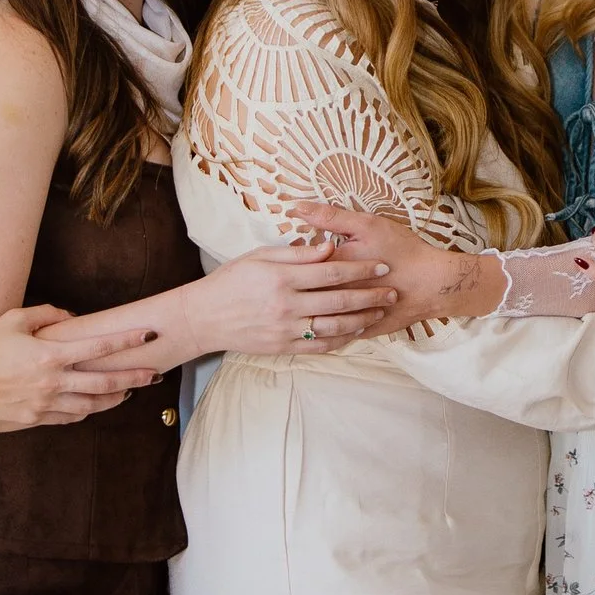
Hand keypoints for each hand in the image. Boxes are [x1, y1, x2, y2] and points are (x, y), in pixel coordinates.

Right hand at [0, 304, 159, 433]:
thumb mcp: (12, 320)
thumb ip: (46, 315)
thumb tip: (71, 318)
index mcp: (49, 355)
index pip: (99, 346)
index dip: (126, 341)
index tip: (147, 336)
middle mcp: (53, 382)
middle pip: (106, 381)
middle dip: (134, 376)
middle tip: (155, 373)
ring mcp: (46, 404)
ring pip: (93, 404)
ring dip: (115, 398)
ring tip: (131, 391)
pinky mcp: (36, 418)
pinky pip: (72, 416)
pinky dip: (88, 410)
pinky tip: (97, 403)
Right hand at [195, 239, 402, 358]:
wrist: (203, 318)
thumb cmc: (230, 281)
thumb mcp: (259, 256)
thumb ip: (296, 253)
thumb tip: (328, 246)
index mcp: (282, 277)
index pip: (332, 272)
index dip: (361, 268)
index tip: (381, 266)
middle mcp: (287, 305)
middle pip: (340, 300)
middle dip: (371, 295)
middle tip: (392, 290)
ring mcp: (286, 330)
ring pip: (335, 326)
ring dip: (363, 319)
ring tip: (380, 311)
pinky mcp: (283, 347)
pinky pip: (320, 345)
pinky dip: (342, 339)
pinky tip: (357, 332)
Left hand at [281, 200, 503, 326]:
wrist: (434, 283)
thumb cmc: (402, 251)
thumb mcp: (367, 225)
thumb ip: (330, 217)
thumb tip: (297, 207)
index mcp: (333, 269)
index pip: (297, 268)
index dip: (290, 265)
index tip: (284, 263)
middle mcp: (337, 296)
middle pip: (304, 296)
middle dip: (295, 291)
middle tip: (288, 286)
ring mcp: (350, 317)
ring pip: (318, 320)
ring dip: (307, 315)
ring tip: (301, 307)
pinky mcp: (363, 331)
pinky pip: (338, 336)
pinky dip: (328, 333)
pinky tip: (321, 328)